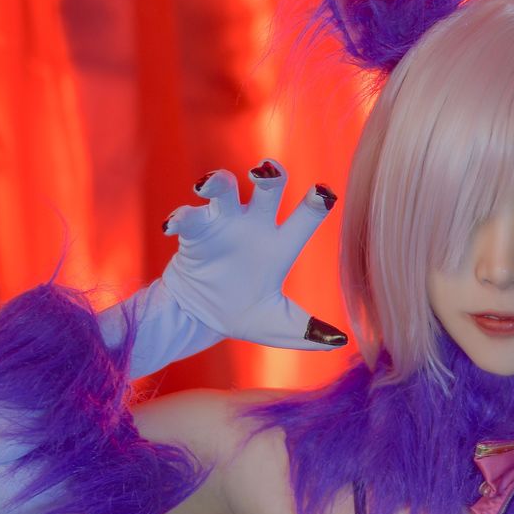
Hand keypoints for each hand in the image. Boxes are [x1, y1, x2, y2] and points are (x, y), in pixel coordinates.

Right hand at [159, 161, 343, 350]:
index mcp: (281, 243)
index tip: (324, 193)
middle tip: (265, 173)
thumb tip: (340, 341)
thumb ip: (307, 331)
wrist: (201, 318)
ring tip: (208, 185)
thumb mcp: (278, 326)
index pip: (305, 217)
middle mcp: (255, 225)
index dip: (316, 202)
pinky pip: (188, 218)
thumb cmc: (244, 313)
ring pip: (224, 189)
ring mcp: (224, 224)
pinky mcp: (194, 233)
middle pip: (267, 188)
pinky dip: (180, 219)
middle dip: (268, 176)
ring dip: (216, 181)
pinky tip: (173, 226)